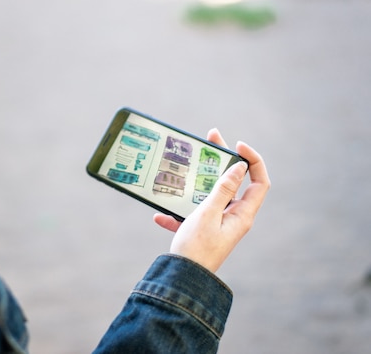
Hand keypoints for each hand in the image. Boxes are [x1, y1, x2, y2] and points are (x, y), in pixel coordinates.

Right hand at [153, 128, 269, 272]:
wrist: (183, 279)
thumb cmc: (197, 248)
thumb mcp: (208, 213)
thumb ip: (223, 189)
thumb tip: (239, 168)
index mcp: (242, 214)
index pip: (259, 181)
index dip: (253, 160)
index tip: (237, 145)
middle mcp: (234, 218)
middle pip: (234, 183)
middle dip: (222, 161)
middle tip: (211, 139)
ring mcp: (218, 224)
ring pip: (210, 196)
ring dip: (196, 185)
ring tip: (184, 169)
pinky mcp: (202, 231)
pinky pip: (191, 215)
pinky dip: (177, 213)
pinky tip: (160, 215)